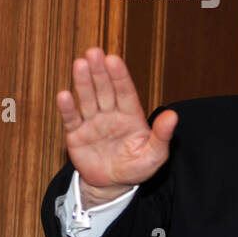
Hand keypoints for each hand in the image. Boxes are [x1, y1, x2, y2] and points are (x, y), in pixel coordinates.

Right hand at [56, 48, 176, 206]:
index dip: (120, 76)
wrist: (113, 184)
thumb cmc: (137, 167)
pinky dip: (67, 108)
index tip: (114, 59)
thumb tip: (173, 116)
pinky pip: (72, 119)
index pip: (126, 92)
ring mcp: (93, 122)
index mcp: (131, 116)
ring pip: (88, 99)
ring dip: (83, 82)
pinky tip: (64, 95)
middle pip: (105, 90)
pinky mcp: (76, 134)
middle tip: (94, 52)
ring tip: (80, 64)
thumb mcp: (155, 154)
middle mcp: (111, 115)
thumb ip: (162, 135)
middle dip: (100, 72)